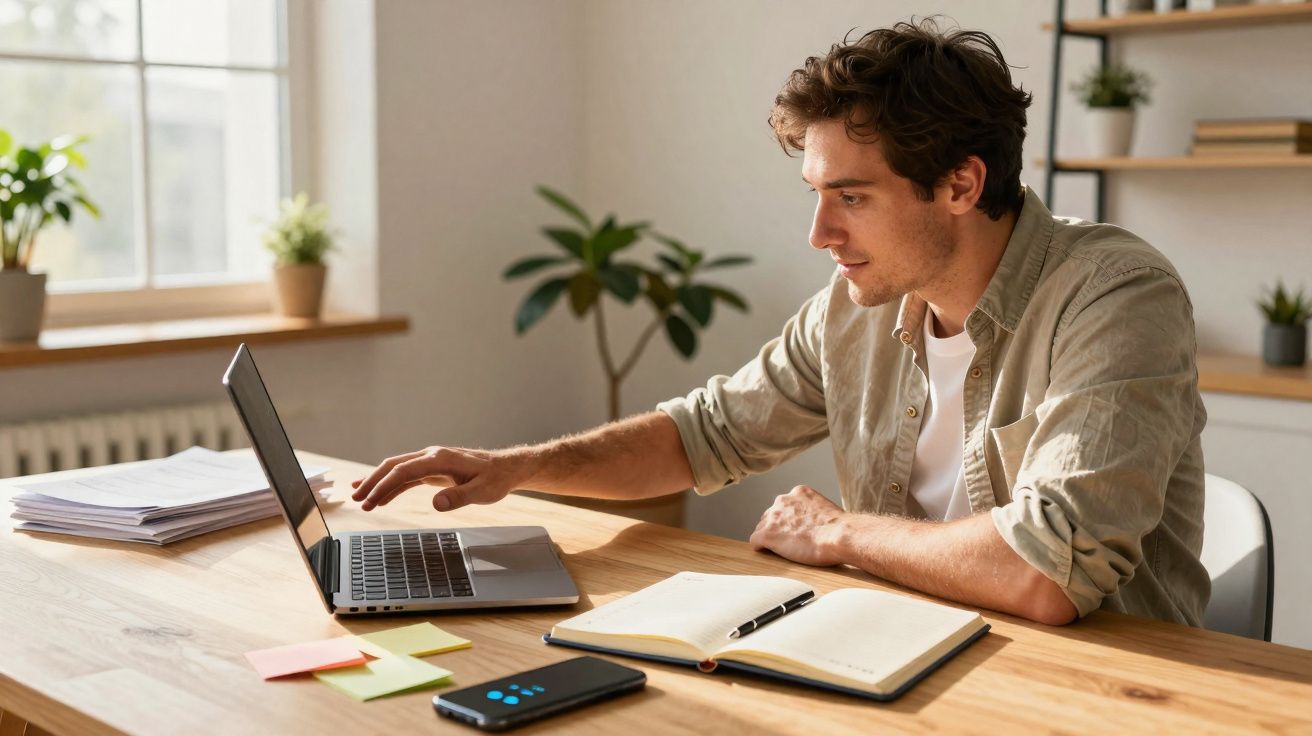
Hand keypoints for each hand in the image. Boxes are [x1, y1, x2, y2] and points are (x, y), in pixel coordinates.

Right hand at [350, 446, 537, 512]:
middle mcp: (431, 456)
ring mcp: (430, 462)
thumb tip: (437, 504)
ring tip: (359, 499)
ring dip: (378, 483)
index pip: (404, 471)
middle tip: (356, 499)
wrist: (505, 468)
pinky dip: (391, 486)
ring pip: (397, 470)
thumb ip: (459, 497)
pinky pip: (407, 477)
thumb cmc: (495, 479)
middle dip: (373, 481)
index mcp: (439, 459)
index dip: (384, 486)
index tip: (370, 500)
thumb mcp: (482, 492)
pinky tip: (379, 496)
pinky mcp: (433, 470)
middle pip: (394, 466)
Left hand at [748, 485, 847, 566]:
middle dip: (777, 528)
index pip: (784, 506)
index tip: (795, 530)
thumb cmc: (840, 529)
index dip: (788, 521)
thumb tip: (813, 524)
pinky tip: (769, 552)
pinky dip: (761, 547)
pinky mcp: (768, 533)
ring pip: (762, 528)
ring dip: (770, 538)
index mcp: (799, 492)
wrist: (840, 536)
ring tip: (784, 549)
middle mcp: (783, 500)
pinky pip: (755, 541)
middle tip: (790, 541)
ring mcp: (774, 517)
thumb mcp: (826, 510)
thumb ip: (813, 512)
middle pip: (770, 516)